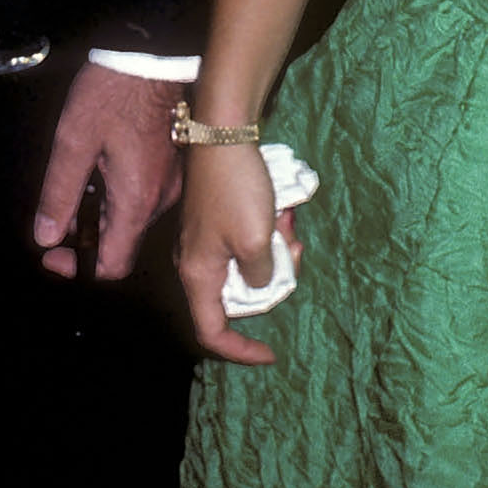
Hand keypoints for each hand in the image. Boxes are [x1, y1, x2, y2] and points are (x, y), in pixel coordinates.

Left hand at [33, 64, 184, 281]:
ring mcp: (169, 183)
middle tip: (56, 208)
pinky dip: (115, 194)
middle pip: (119, 241)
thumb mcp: (73, 141)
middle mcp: (159, 199)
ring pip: (129, 218)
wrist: (151, 56)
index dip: (78, 267)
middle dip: (84, 234)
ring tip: (77, 177)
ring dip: (99, 211)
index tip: (52, 252)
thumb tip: (46, 236)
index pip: (112, 264)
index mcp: (136, 200)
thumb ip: (59, 193)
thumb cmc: (113, 93)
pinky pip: (141, 196)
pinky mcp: (170, 166)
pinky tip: (99, 164)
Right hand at [175, 140, 293, 365]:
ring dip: (273, 254)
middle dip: (271, 283)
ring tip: (289, 226)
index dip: (240, 351)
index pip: (212, 332)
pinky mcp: (213, 219)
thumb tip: (261, 281)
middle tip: (293, 255)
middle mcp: (193, 262)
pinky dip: (265, 235)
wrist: (221, 133)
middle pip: (234, 297)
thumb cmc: (236, 190)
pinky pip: (242, 243)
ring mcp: (203, 240)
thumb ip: (261, 275)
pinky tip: (282, 212)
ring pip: (244, 267)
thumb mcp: (257, 241)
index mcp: (198, 275)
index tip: (271, 354)